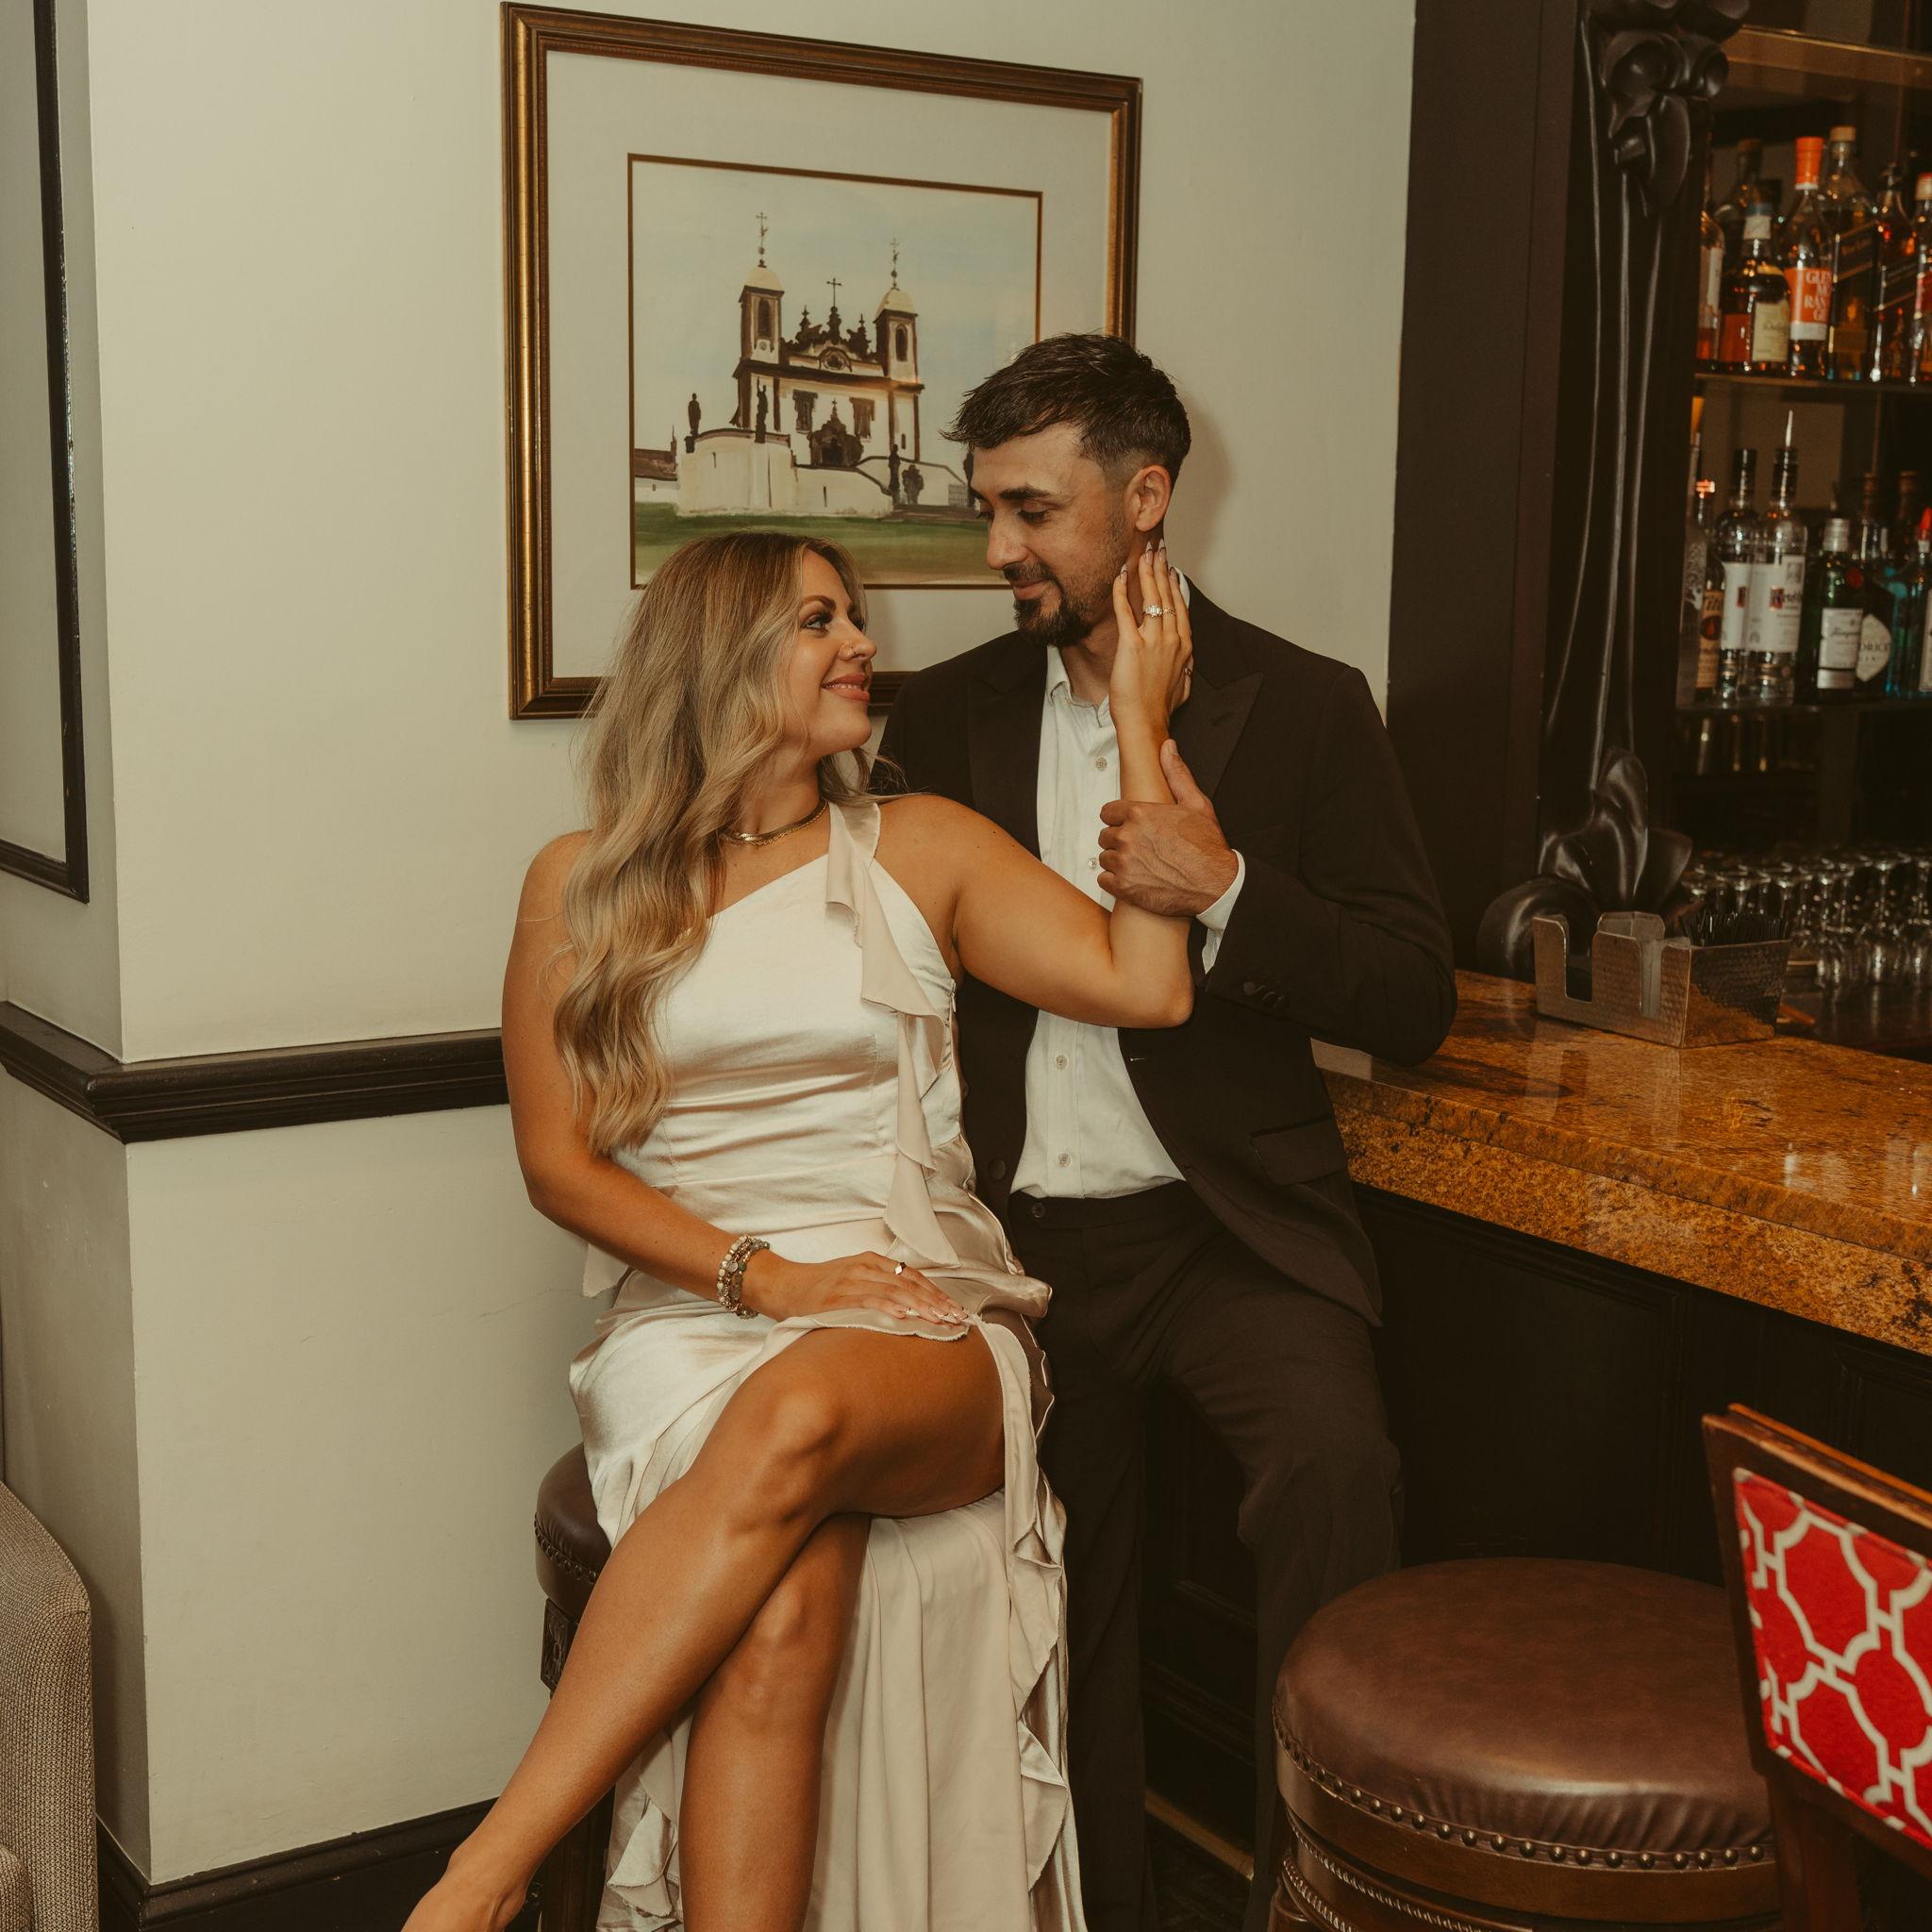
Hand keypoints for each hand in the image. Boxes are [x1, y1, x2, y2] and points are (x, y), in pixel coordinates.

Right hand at [742, 1248, 968, 1325]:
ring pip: (894, 1291)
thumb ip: (878, 1289)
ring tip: (940, 1321)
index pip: (912, 1277)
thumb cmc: (817, 1289)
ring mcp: (850, 1280)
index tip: (956, 1310)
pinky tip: (906, 1316)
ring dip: (921, 1307)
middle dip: (936, 1302)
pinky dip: (889, 1307)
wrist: (781, 1285)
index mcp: (871, 1262)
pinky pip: (868, 1300)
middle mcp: (864, 1267)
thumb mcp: (851, 1281)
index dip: (937, 1293)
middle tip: (957, 1320)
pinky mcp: (837, 1297)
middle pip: (909, 1283)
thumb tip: (910, 1309)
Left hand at [1098, 740, 1237, 916]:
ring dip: (1118, 862)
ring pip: (1105, 858)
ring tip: (1140, 865)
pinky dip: (1115, 881)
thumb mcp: (1195, 803)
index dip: (1119, 820)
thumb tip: (1168, 747)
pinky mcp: (1124, 887)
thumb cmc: (1207, 845)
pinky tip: (1134, 880)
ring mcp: (1124, 863)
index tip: (1130, 827)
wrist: (1216, 883)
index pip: (1108, 812)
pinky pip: (1103, 880)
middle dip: (1119, 841)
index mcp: (1140, 813)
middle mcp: (1128, 836)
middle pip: (1105, 836)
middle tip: (1140, 849)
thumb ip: (1176, 773)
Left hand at [1108, 541, 1192, 725]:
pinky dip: (1121, 591)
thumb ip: (1186, 670)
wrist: (1146, 721)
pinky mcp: (1131, 645)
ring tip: (1144, 554)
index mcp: (1184, 646)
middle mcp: (1172, 638)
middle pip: (1167, 596)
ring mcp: (1153, 640)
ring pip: (1151, 597)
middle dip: (1162, 569)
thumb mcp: (1183, 686)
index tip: (1170, 569)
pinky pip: (1125, 611)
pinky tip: (1119, 575)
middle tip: (1157, 550)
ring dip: (1147, 572)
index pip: (1180, 607)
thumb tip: (1188, 666)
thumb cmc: (1161, 708)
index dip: (1174, 585)